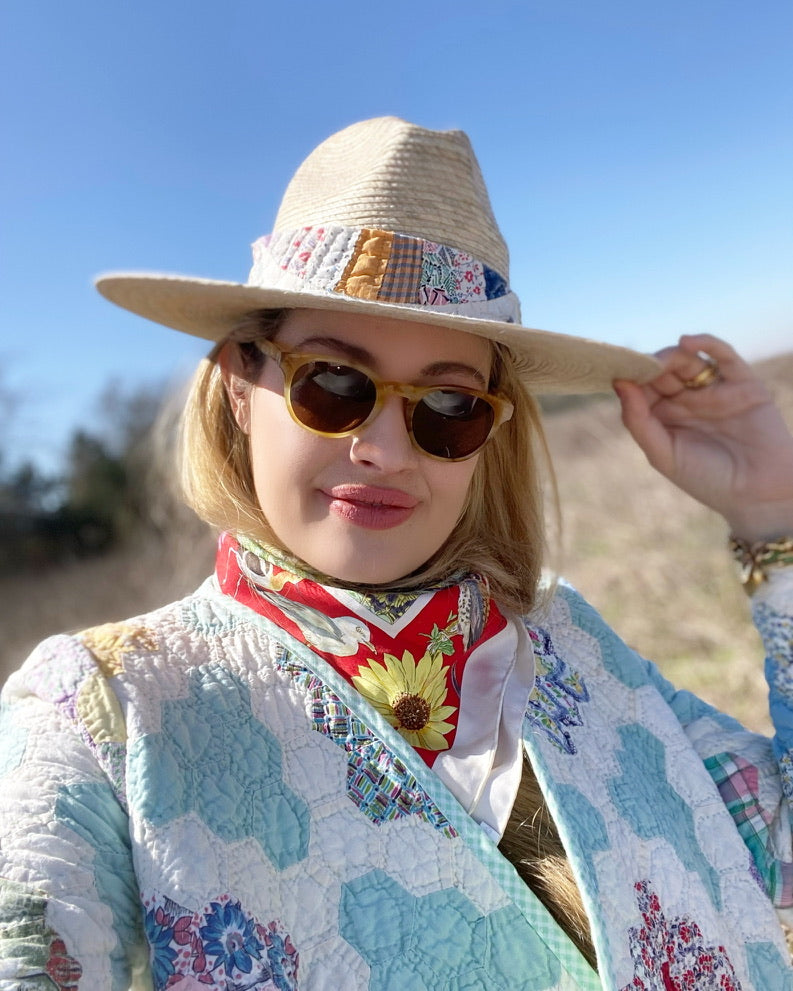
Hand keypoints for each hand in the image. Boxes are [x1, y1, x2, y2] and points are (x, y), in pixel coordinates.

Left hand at [614, 334, 792, 541]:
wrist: (758, 495)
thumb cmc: (707, 480)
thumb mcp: (663, 454)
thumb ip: (639, 420)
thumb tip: (619, 383)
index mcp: (665, 417)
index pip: (641, 389)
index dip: (630, 378)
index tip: (616, 369)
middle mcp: (687, 400)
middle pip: (662, 371)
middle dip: (650, 365)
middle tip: (640, 364)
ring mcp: (714, 390)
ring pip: (688, 360)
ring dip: (672, 355)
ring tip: (662, 361)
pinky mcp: (743, 383)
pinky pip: (723, 356)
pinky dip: (706, 343)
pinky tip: (686, 342)